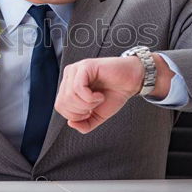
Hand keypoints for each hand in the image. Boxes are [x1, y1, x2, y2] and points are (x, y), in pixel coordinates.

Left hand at [55, 55, 170, 134]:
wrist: (131, 82)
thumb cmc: (114, 94)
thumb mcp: (97, 116)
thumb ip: (84, 124)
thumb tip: (70, 123)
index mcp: (68, 86)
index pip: (60, 106)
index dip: (75, 115)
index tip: (90, 111)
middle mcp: (69, 76)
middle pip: (63, 102)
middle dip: (81, 111)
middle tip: (95, 105)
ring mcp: (76, 69)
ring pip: (70, 96)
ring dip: (87, 104)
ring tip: (99, 99)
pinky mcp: (85, 66)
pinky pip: (78, 88)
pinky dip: (90, 97)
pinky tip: (100, 95)